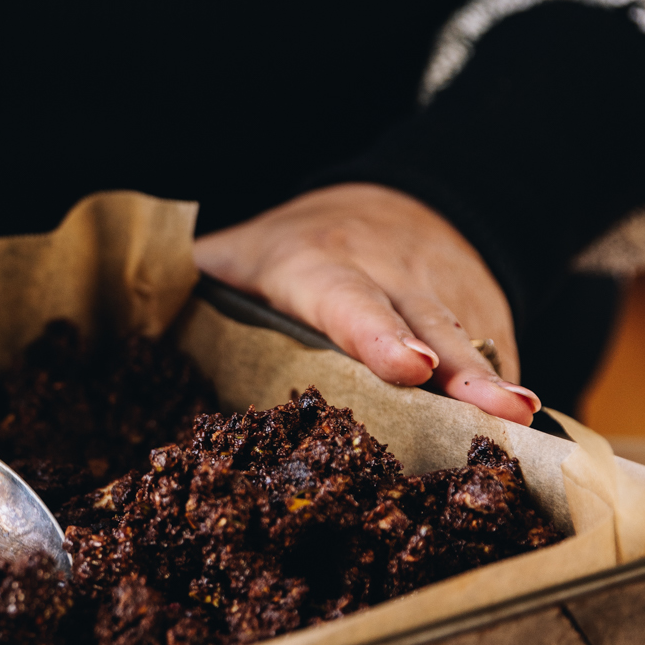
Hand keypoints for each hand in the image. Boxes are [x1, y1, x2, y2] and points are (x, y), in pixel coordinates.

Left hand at [192, 184, 538, 424]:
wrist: (407, 202)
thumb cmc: (302, 245)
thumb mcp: (242, 250)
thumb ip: (185, 277)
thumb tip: (111, 315)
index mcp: (326, 269)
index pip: (349, 302)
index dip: (375, 337)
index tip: (405, 368)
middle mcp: (395, 283)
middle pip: (429, 329)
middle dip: (458, 370)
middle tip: (491, 407)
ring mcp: (449, 303)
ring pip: (476, 347)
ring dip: (498, 386)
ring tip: (525, 423)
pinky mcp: (487, 326)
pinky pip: (501, 363)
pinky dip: (513, 397)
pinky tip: (533, 441)